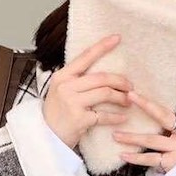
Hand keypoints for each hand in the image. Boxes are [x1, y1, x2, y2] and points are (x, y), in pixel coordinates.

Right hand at [42, 34, 131, 148]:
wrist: (45, 138)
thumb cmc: (56, 114)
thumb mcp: (60, 91)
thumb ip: (76, 81)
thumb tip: (103, 74)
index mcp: (62, 76)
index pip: (85, 57)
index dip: (102, 46)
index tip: (117, 38)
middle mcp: (66, 87)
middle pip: (101, 78)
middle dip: (120, 81)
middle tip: (130, 87)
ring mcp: (72, 103)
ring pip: (105, 93)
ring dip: (121, 98)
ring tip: (128, 101)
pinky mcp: (79, 119)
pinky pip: (104, 115)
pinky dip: (116, 117)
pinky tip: (123, 118)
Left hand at [113, 69, 175, 172]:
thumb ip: (171, 123)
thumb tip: (153, 107)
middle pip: (164, 116)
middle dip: (146, 105)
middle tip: (129, 96)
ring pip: (152, 139)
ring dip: (132, 137)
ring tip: (115, 135)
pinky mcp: (171, 163)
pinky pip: (150, 158)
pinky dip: (136, 158)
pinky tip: (123, 155)